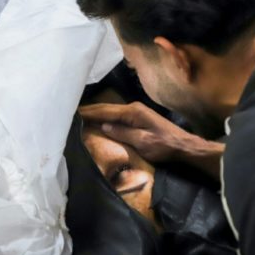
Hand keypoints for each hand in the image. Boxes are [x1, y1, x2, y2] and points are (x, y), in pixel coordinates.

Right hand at [79, 102, 223, 178]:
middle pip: (106, 108)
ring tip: (80, 117)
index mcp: (132, 112)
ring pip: (111, 111)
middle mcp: (133, 108)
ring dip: (96, 113)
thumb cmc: (164, 146)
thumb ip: (123, 133)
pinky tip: (98, 121)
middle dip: (89, 111)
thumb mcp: (142, 142)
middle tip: (71, 113)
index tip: (72, 113)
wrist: (184, 146)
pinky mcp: (139, 118)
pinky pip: (117, 115)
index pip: (104, 111)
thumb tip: (104, 126)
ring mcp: (136, 112)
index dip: (88, 112)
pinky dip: (105, 117)